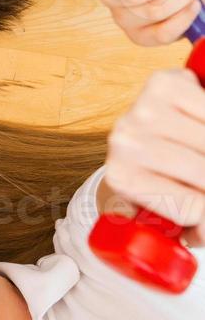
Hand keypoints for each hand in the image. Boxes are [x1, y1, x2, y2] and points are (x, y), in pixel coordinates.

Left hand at [102, 68, 204, 245]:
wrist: (140, 132)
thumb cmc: (159, 178)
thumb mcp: (163, 211)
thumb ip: (188, 227)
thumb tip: (203, 236)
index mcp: (122, 178)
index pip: (195, 208)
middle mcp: (125, 141)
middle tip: (202, 185)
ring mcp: (142, 109)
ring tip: (200, 171)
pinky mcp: (164, 82)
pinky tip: (202, 131)